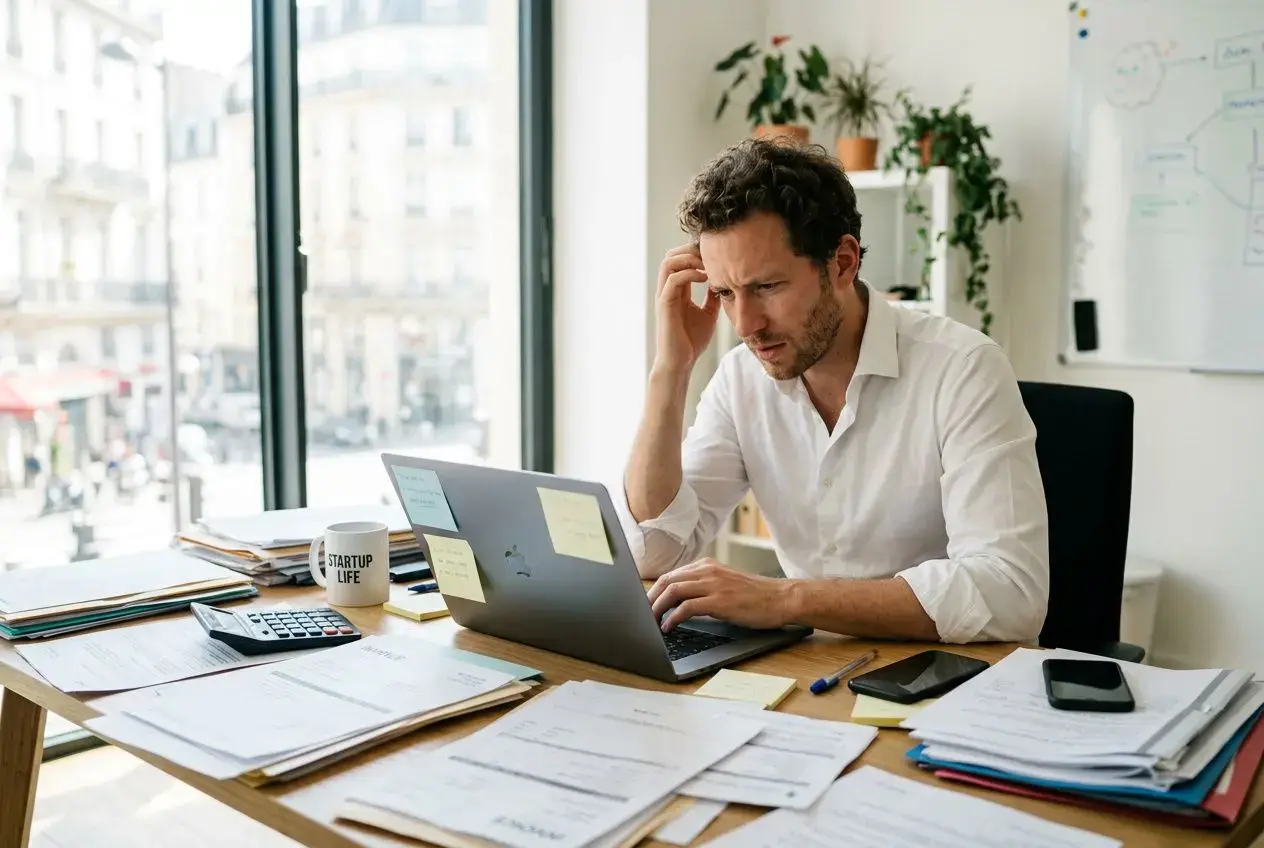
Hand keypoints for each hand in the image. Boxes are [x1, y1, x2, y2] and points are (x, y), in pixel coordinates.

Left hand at [647, 558, 793, 631]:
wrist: (781, 598)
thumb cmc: (756, 596)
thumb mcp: (726, 584)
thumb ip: (704, 587)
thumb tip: (680, 601)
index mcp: (708, 566)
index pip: (672, 575)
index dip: (655, 590)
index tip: (646, 604)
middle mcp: (708, 571)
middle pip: (667, 581)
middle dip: (650, 599)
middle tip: (642, 615)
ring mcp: (714, 585)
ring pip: (673, 591)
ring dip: (657, 607)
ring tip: (650, 622)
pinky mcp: (720, 601)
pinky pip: (687, 607)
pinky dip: (673, 617)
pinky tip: (669, 627)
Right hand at [653, 244, 720, 374]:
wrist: (680, 363)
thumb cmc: (692, 341)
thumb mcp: (708, 314)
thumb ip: (712, 298)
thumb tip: (722, 283)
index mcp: (677, 290)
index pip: (681, 260)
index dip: (696, 252)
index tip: (717, 254)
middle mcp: (668, 290)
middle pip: (672, 255)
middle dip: (691, 249)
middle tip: (712, 255)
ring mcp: (665, 296)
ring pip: (669, 262)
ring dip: (689, 258)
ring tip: (708, 264)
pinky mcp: (665, 305)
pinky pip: (673, 280)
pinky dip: (690, 273)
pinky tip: (706, 278)